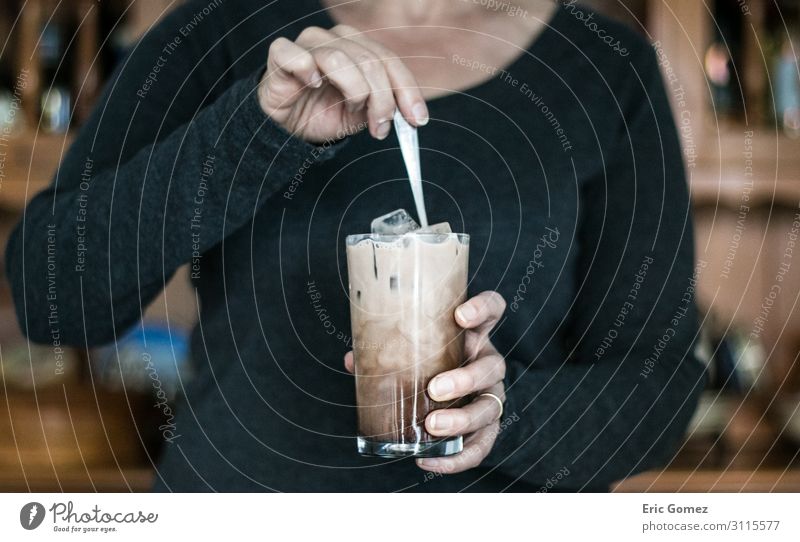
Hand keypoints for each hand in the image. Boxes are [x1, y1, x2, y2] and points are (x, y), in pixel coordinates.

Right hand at [259, 25, 428, 143]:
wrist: (289, 126)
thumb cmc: (325, 112)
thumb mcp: (364, 112)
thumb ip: (386, 105)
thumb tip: (414, 116)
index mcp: (358, 46)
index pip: (389, 60)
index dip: (407, 90)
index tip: (417, 120)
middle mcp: (335, 39)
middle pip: (369, 62)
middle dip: (382, 100)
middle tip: (380, 127)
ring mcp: (307, 44)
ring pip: (339, 60)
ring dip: (353, 91)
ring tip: (351, 109)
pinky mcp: (280, 56)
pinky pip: (295, 55)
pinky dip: (306, 70)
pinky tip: (313, 85)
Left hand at [344, 290, 506, 473]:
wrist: (442, 392)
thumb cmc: (424, 363)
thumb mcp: (410, 351)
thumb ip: (385, 351)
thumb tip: (352, 360)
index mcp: (473, 336)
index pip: (491, 310)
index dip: (482, 309)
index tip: (459, 316)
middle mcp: (488, 363)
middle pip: (491, 367)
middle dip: (465, 379)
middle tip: (434, 388)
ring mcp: (491, 396)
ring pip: (490, 407)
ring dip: (462, 419)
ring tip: (432, 426)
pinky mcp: (487, 428)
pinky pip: (481, 446)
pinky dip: (457, 458)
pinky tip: (429, 461)